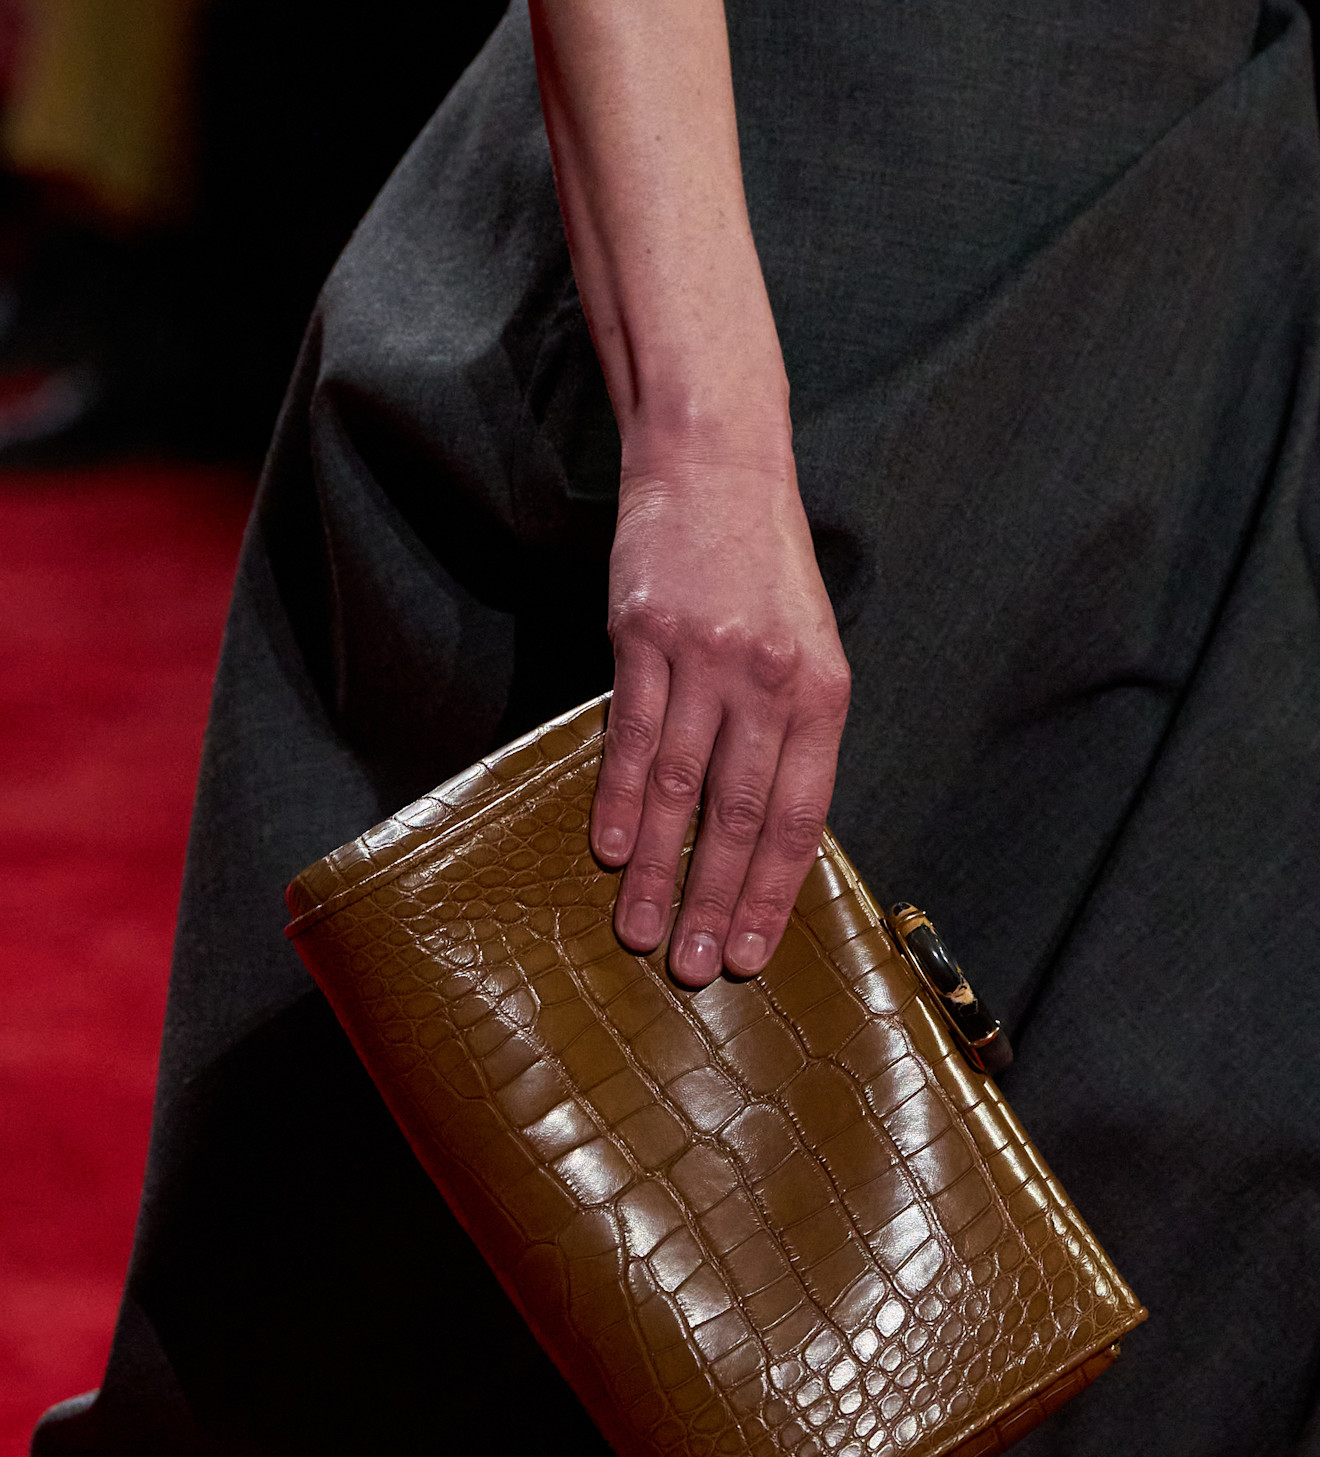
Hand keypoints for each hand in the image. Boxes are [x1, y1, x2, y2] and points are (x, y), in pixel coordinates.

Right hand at [590, 449, 850, 986]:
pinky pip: (630, 734)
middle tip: (693, 968)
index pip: (801, 817)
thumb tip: (762, 834)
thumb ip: (791, 734)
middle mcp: (772, 681)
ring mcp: (707, 658)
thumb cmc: (763, 565)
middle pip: (741, 817)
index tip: (750, 954)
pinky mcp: (645, 635)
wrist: (716, 461)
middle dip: (715, 901)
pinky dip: (616, 798)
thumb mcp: (808, 646)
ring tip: (640, 929)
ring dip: (656, 868)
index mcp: (824, 694)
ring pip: (679, 788)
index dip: (774, 894)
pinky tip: (605, 849)